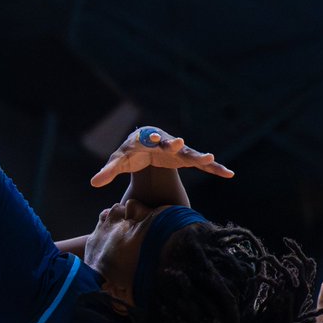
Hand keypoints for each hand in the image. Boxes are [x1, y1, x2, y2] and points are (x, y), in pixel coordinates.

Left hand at [90, 127, 234, 187]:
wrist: (147, 143)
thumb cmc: (131, 152)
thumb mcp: (118, 160)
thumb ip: (108, 171)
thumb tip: (93, 183)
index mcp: (148, 140)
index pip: (149, 139)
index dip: (152, 139)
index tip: (155, 139)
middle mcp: (166, 143)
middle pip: (172, 143)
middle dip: (176, 144)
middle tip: (180, 143)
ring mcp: (179, 151)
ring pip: (191, 154)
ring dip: (200, 157)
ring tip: (211, 159)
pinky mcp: (187, 159)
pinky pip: (203, 165)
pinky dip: (215, 168)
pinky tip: (228, 174)